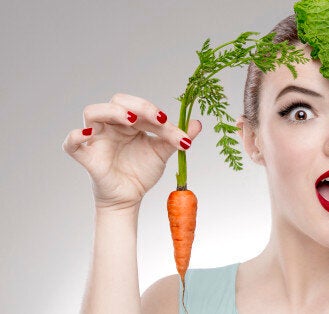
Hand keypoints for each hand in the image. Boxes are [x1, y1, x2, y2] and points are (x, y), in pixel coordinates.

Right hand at [62, 93, 201, 212]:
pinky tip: (87, 134)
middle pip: (116, 102)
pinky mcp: (87, 156)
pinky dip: (75, 136)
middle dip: (138, 106)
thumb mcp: (163, 152)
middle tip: (157, 118)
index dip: (154, 112)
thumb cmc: (142, 171)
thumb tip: (197, 123)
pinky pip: (71, 144)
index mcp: (129, 121)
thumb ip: (177, 137)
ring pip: (92, 112)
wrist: (131, 197)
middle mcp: (111, 125)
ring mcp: (97, 138)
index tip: (170, 124)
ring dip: (111, 112)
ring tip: (131, 120)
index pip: (139, 107)